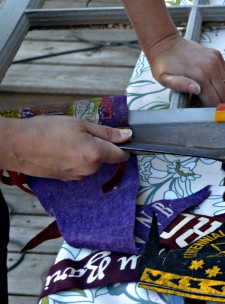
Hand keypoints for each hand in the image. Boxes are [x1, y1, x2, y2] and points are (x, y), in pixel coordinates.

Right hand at [1, 115, 131, 180]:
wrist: (17, 145)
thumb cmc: (47, 130)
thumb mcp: (80, 124)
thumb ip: (106, 132)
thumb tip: (128, 135)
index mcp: (96, 154)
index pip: (122, 155)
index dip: (122, 146)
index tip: (116, 138)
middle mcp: (90, 169)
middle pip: (105, 159)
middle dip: (99, 147)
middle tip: (81, 134)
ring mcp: (78, 176)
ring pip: (92, 164)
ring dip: (86, 154)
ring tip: (68, 141)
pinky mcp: (67, 179)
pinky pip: (79, 168)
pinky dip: (75, 160)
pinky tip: (61, 150)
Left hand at [147, 34, 224, 106]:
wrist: (165, 43)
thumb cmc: (164, 64)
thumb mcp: (165, 79)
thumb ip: (180, 86)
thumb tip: (197, 90)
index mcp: (199, 75)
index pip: (213, 100)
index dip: (209, 107)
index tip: (203, 106)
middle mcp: (210, 67)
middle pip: (223, 93)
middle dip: (217, 100)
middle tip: (207, 100)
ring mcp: (215, 60)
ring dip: (220, 90)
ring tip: (209, 90)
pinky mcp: (217, 54)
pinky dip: (222, 80)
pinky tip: (211, 79)